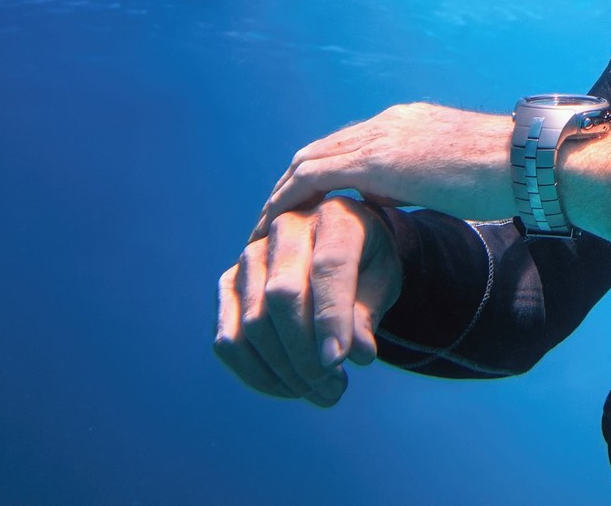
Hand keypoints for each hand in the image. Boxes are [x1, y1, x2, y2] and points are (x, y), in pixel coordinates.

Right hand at [213, 196, 402, 405]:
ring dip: (285, 371)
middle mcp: (285, 227)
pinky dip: (256, 373)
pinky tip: (289, 388)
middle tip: (335, 389)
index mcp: (334, 217)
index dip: (332, 317)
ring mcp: (250, 255)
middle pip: (282, 295)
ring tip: (321, 393)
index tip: (342, 362)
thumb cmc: (365, 265)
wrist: (337, 250)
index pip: (329, 266)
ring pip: (253, 322)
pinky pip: (228, 339)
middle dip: (306, 352)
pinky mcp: (228, 285)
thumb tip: (357, 353)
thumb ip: (368, 312)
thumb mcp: (382, 281)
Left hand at [252, 102, 514, 238]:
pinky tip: (276, 227)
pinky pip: (313, 178)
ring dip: (282, 194)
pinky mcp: (374, 161)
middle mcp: (386, 123)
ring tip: (264, 229)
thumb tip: (405, 200)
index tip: (308, 204)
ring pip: (308, 161)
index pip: (349, 145)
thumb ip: (424, 179)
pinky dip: (289, 200)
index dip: (323, 173)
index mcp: (406, 123)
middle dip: (293, 184)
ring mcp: (378, 138)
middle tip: (273, 219)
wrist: (522, 161)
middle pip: (320, 150)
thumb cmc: (506, 175)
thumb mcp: (456, 173)